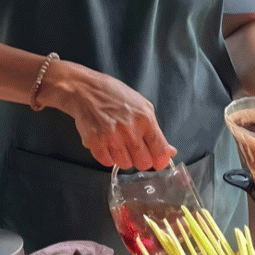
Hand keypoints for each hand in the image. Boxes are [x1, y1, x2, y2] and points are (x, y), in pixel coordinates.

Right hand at [44, 63, 176, 171]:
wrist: (85, 90)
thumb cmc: (114, 96)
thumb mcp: (142, 106)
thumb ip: (155, 131)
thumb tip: (169, 151)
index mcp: (145, 118)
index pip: (159, 150)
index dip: (160, 160)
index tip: (158, 162)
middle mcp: (130, 129)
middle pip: (144, 163)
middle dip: (140, 159)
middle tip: (133, 149)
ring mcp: (112, 136)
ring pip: (125, 165)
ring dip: (122, 158)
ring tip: (116, 143)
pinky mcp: (95, 141)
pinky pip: (107, 162)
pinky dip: (107, 156)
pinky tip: (105, 143)